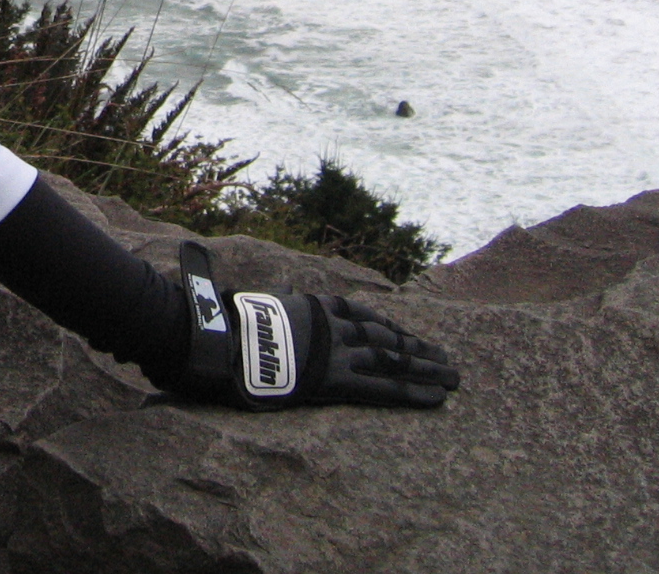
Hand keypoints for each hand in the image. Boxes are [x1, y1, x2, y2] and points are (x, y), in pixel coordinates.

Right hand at [166, 241, 459, 409]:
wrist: (213, 341)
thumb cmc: (214, 322)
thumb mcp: (232, 299)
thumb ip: (241, 293)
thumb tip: (203, 260)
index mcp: (307, 307)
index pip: (355, 313)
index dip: (384, 324)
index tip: (403, 334)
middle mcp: (328, 325)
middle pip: (382, 334)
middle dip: (417, 346)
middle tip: (447, 357)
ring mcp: (334, 351)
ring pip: (392, 358)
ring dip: (426, 367)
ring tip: (455, 377)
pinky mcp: (334, 380)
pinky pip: (382, 387)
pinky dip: (413, 392)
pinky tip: (438, 398)